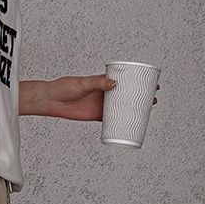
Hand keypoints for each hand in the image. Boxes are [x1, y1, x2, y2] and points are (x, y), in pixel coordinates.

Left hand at [33, 74, 159, 120]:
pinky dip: (120, 122)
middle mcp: (104, 92)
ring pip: (121, 107)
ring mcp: (101, 104)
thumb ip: (97, 82)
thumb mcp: (82, 83)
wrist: (51, 101)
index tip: (150, 81)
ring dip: (133, 110)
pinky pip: (111, 120)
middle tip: (153, 99)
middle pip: (126, 94)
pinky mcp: (95, 116)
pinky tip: (130, 124)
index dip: (137, 80)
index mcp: (103, 81)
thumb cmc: (64, 87)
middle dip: (140, 96)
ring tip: (146, 111)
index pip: (124, 79)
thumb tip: (114, 83)